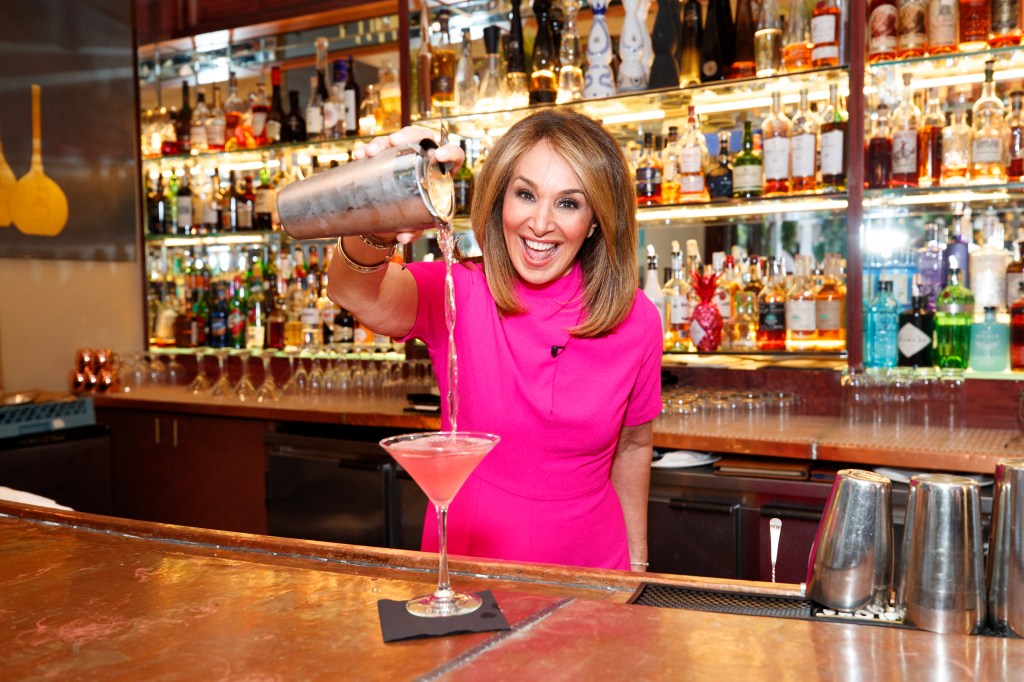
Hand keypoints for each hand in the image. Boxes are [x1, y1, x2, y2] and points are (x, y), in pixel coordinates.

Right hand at [352, 126, 464, 244]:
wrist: (400, 212)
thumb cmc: (417, 216)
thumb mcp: (418, 224)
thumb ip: (414, 230)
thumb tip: (403, 238)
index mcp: (444, 172)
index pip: (455, 156)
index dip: (450, 152)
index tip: (439, 156)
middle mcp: (428, 158)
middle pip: (423, 137)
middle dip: (408, 136)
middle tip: (394, 142)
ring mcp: (408, 153)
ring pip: (400, 138)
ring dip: (384, 141)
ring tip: (371, 152)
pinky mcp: (391, 154)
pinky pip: (381, 146)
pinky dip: (370, 148)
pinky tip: (360, 155)